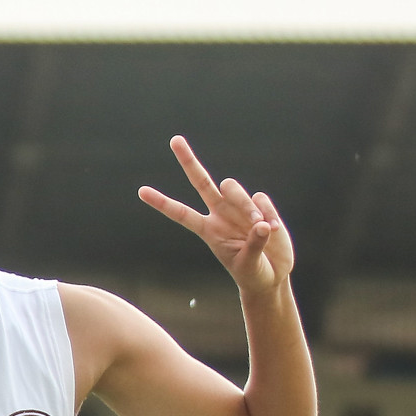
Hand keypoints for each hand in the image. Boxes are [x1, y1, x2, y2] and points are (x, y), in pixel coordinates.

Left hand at [138, 136, 294, 295]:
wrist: (271, 275)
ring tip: (261, 226)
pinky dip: (268, 212)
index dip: (162, 203)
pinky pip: (261, 198)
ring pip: (234, 189)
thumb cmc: (253, 273)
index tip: (141, 191)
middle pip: (201, 182)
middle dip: (188, 161)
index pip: (181, 214)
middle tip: (174, 140)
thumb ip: (254, 245)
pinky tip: (273, 230)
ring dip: (247, 206)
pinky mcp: (260, 205)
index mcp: (209, 230)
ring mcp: (240, 208)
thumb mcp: (249, 265)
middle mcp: (220, 214)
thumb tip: (262, 224)